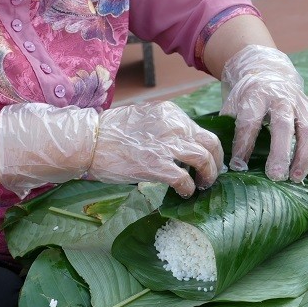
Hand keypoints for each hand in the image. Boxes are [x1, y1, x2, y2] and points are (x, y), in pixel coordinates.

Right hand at [86, 102, 222, 196]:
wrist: (90, 141)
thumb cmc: (111, 132)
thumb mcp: (144, 118)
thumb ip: (164, 127)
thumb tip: (177, 143)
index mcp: (171, 113)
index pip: (199, 130)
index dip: (206, 148)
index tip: (205, 159)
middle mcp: (174, 126)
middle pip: (211, 143)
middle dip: (216, 161)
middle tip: (211, 174)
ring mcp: (167, 146)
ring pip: (204, 160)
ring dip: (208, 175)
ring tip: (203, 185)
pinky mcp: (158, 166)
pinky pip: (185, 179)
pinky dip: (189, 188)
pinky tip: (184, 193)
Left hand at [220, 44, 307, 181]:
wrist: (269, 73)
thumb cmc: (248, 97)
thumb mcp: (232, 105)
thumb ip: (228, 129)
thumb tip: (226, 164)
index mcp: (257, 95)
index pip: (250, 121)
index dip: (244, 144)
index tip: (239, 165)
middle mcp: (282, 97)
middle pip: (284, 125)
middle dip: (280, 152)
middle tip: (276, 176)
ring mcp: (302, 104)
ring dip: (304, 157)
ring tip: (295, 179)